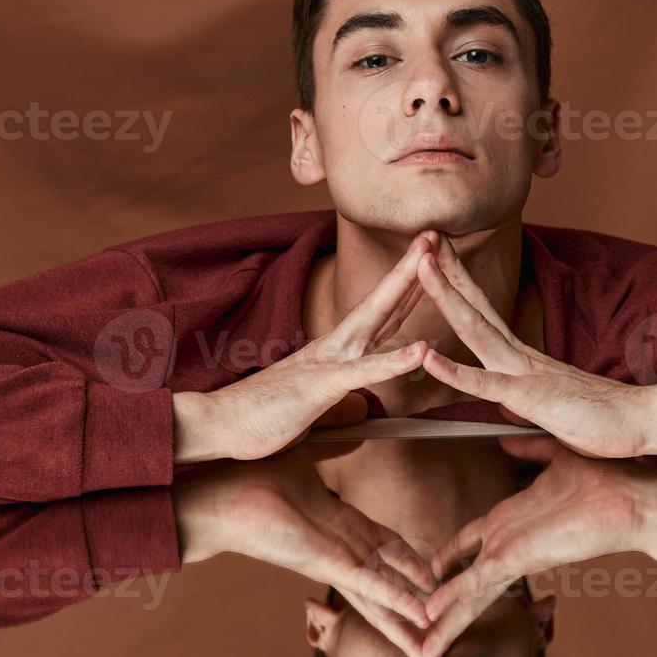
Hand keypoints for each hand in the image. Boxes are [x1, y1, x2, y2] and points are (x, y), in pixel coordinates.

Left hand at [171, 447, 436, 638]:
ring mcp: (334, 559)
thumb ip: (333, 448)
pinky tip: (417, 615)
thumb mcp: (306, 458)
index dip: (415, 563)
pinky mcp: (323, 562)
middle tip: (443, 633)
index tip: (438, 576)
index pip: (388, 548)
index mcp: (341, 525)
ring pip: (383, 595)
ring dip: (410, 622)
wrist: (218, 495)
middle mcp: (342, 549)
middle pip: (391, 582)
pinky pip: (366, 582)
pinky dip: (394, 599)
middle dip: (418, 607)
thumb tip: (351, 426)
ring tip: (433, 650)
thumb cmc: (252, 478)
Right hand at [173, 232, 438, 463]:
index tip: (430, 259)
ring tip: (432, 265)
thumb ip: (340, 395)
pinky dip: (393, 362)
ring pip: (373, 323)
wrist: (221, 423)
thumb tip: (362, 403)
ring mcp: (327, 363)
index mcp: (336, 351)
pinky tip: (422, 351)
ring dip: (404, 293)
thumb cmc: (265, 414)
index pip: (379, 314)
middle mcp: (334, 348)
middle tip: (435, 233)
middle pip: (380, 302)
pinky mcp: (320, 387)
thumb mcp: (314, 402)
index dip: (406, 286)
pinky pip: (363, 373)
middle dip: (410, 268)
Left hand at [413, 235, 656, 458]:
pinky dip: (454, 371)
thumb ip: (527, 409)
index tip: (437, 257)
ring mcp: (525, 373)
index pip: (485, 313)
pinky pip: (486, 384)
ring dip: (446, 297)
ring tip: (420, 266)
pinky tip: (427, 357)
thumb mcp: (553, 410)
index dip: (459, 284)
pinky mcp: (529, 397)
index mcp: (523, 358)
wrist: (641, 422)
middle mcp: (521, 356)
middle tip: (422, 237)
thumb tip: (510, 421)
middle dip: (446, 272)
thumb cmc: (602, 417)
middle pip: (476, 308)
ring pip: (476, 331)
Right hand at [420, 434, 656, 656]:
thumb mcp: (554, 456)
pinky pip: (478, 582)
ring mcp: (511, 555)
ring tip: (422, 655)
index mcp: (509, 522)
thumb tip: (509, 436)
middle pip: (460, 582)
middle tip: (414, 634)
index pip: (465, 546)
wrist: (632, 498)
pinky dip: (454, 601)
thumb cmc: (603, 478)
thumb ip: (529, 449)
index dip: (443, 560)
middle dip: (436, 608)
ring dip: (443, 625)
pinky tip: (434, 618)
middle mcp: (506, 545)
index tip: (423, 574)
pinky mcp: (519, 560)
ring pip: (467, 595)